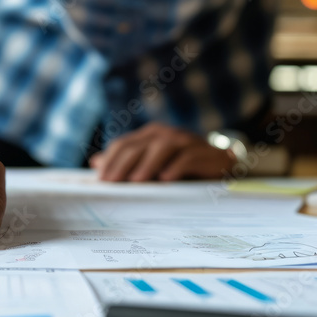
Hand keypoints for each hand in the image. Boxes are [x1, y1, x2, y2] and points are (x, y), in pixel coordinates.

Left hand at [89, 122, 234, 181]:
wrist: (220, 165)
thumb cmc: (181, 167)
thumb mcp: (152, 165)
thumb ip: (126, 163)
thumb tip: (96, 163)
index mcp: (150, 135)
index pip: (124, 144)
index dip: (111, 160)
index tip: (101, 179)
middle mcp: (166, 134)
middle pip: (139, 146)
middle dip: (123, 164)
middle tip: (112, 182)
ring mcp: (186, 141)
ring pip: (162, 148)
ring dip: (147, 164)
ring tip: (136, 181)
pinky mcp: (204, 152)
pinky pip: (187, 157)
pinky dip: (176, 167)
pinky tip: (166, 179)